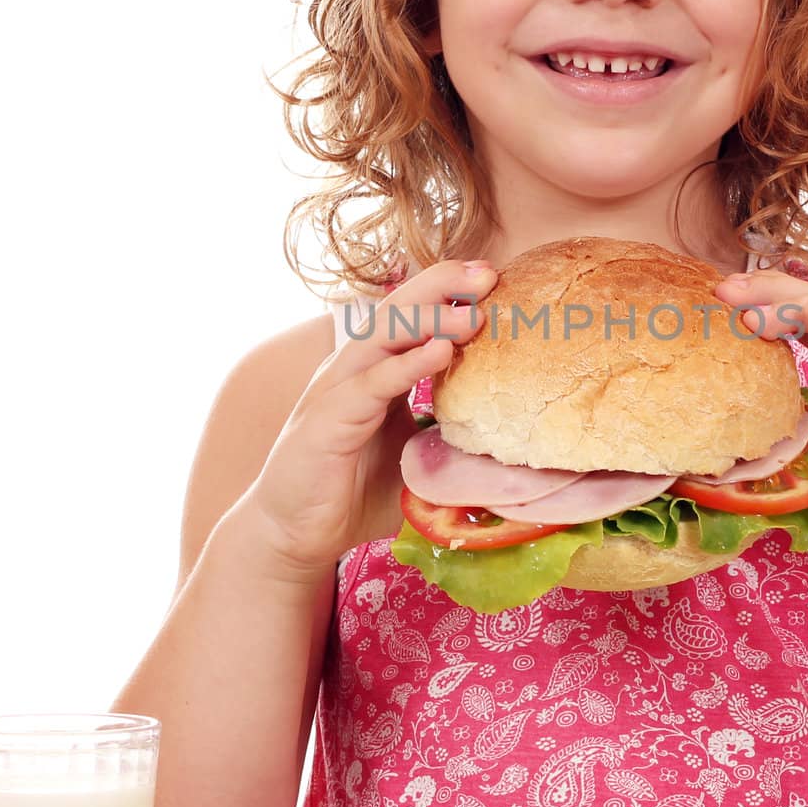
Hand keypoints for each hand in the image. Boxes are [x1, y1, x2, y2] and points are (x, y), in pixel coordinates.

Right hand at [244, 259, 497, 577]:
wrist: (294, 534)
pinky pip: (370, 385)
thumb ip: (454, 441)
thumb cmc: (354, 493)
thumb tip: (512, 443)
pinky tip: (440, 353)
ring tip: (472, 311)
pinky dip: (406, 365)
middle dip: (443, 286)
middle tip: (489, 272)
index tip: (495, 278)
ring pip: (383, 338)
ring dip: (429, 318)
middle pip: (398, 310)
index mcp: (376, 371)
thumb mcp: (417, 459)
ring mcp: (336, 391)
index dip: (449, 294)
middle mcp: (354, 369)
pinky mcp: (326, 421)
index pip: (414, 317)